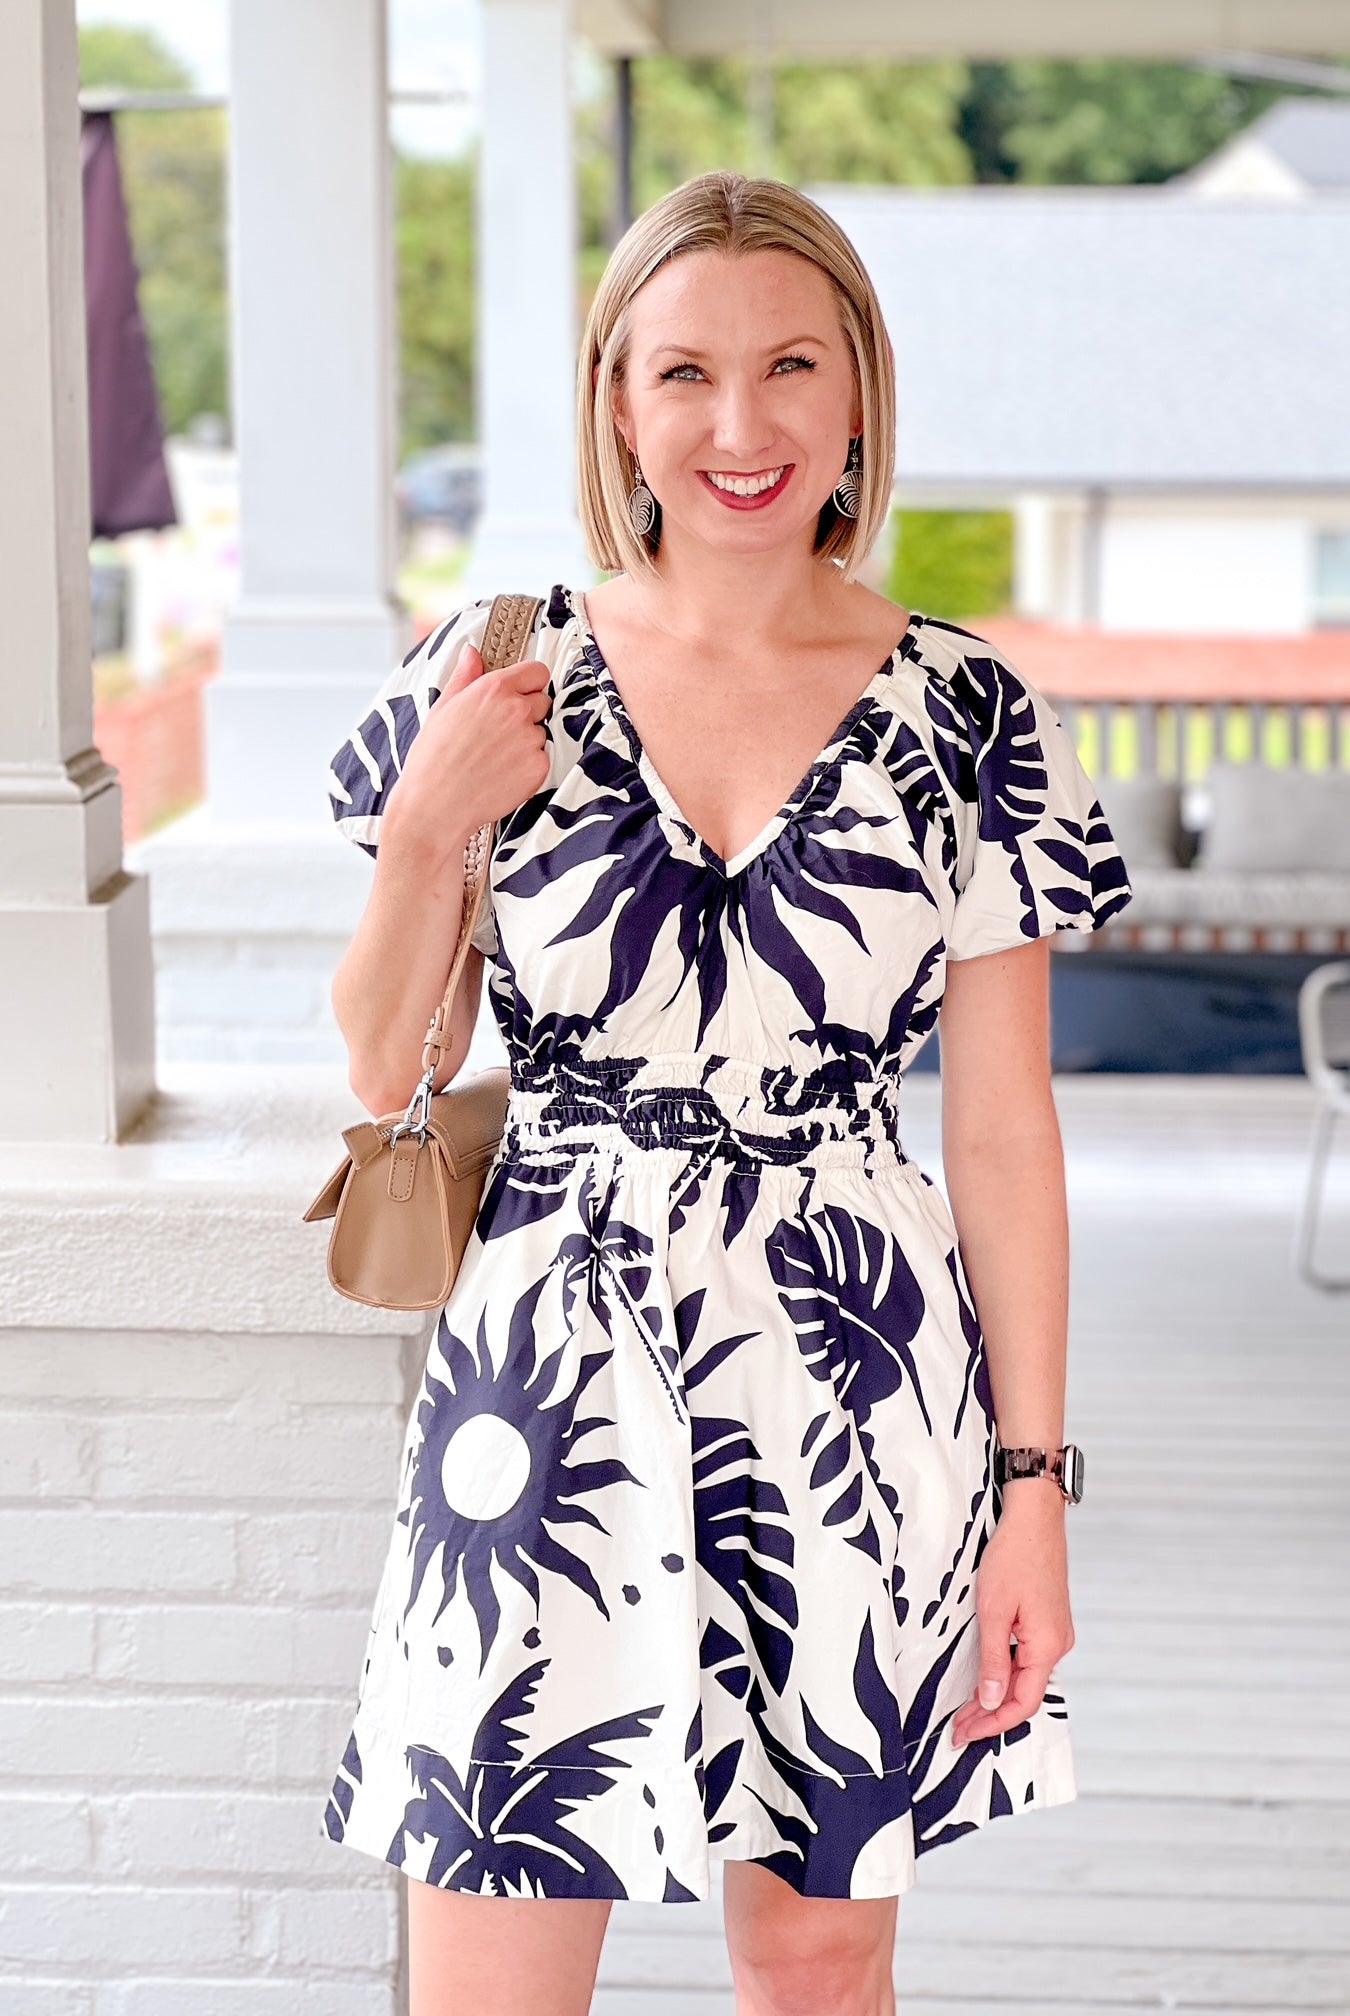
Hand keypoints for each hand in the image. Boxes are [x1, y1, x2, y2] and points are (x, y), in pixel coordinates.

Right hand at [381, 636, 552, 865]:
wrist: (436, 805)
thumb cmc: (433, 759)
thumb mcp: (443, 708)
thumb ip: (464, 676)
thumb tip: (472, 652)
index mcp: (493, 689)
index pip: (536, 671)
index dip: (529, 682)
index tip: (521, 692)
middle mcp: (517, 710)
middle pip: (542, 701)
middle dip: (526, 713)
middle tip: (497, 733)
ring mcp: (530, 739)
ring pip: (540, 733)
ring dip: (525, 742)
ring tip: (493, 758)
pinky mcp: (538, 767)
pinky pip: (541, 760)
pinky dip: (527, 767)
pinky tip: (501, 774)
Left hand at [948, 1484, 1074, 1748]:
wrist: (1034, 1516)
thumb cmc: (1014, 1555)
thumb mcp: (994, 1610)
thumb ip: (994, 1659)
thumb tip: (992, 1702)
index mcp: (1048, 1646)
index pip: (1023, 1703)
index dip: (993, 1724)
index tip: (965, 1733)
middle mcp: (1057, 1644)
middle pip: (1025, 1695)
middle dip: (991, 1715)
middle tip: (958, 1728)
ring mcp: (1054, 1632)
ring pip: (1026, 1678)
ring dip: (997, 1696)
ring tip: (966, 1709)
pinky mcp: (1047, 1620)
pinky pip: (1027, 1659)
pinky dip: (1005, 1674)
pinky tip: (986, 1678)